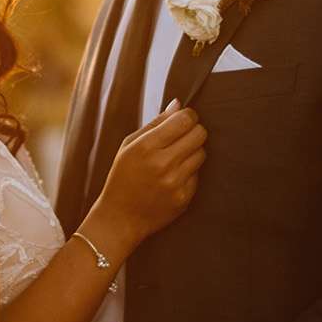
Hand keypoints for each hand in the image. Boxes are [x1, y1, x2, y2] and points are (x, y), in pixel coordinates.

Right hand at [85, 100, 206, 253]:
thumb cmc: (122, 177)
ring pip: (202, 153)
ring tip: (176, 158)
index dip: (188, 115)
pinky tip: (173, 177)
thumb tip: (178, 104)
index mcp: (146, 147)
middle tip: (183, 136)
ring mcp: (175, 183)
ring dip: (193, 152)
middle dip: (194, 131)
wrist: (120, 217)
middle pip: (199, 134)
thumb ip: (155, 123)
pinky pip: (197, 175)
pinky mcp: (183, 198)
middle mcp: (163, 164)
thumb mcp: (129, 146)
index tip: (184, 119)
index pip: (184, 120)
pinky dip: (189, 172)